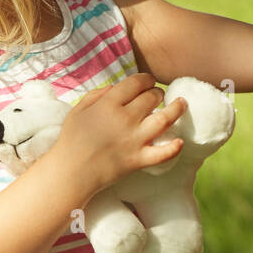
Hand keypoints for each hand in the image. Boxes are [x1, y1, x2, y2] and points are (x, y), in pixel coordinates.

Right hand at [53, 72, 187, 190]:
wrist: (70, 173)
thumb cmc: (71, 140)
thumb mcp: (78, 110)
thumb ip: (97, 94)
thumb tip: (117, 87)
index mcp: (109, 104)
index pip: (136, 83)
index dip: (146, 79)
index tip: (148, 82)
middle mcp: (125, 119)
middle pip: (152, 98)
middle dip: (157, 93)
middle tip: (158, 96)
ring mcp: (134, 140)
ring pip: (164, 119)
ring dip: (176, 109)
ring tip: (182, 103)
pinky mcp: (139, 160)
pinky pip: (162, 153)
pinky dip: (174, 148)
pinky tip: (181, 141)